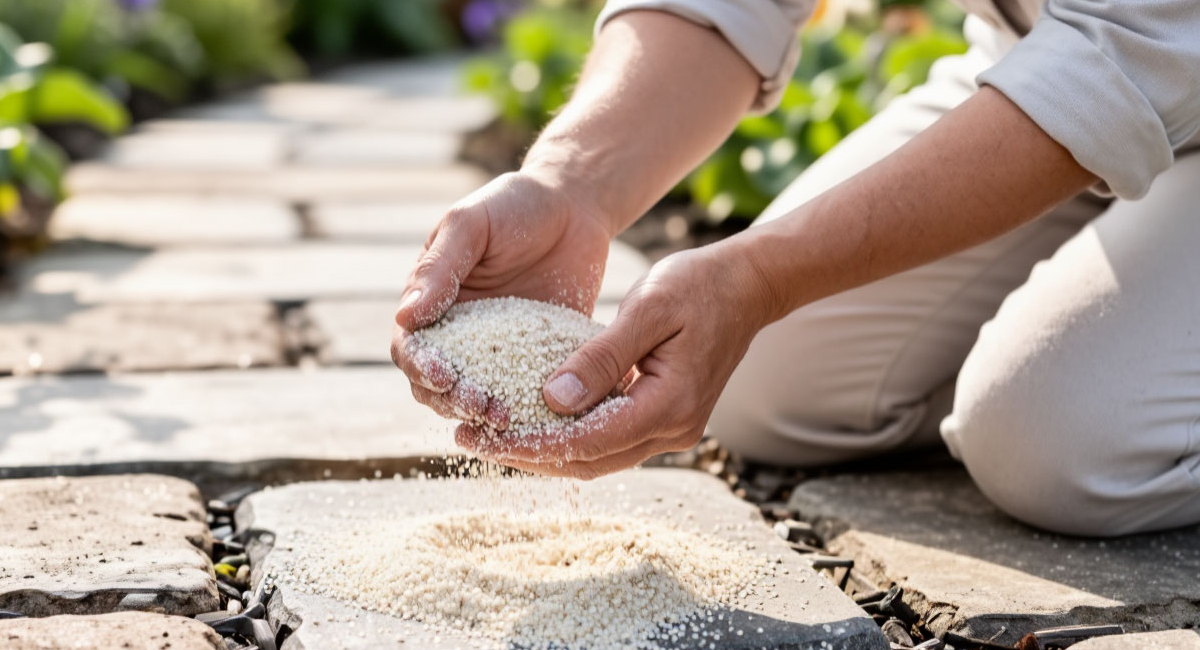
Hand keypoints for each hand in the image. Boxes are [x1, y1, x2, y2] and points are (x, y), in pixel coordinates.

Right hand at [391, 170, 612, 429]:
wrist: (573, 206)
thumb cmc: (512, 206)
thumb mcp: (470, 226)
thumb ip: (439, 268)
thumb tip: (405, 318)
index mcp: (430, 305)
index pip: (410, 350)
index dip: (420, 368)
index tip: (443, 376)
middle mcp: (459, 336)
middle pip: (437, 386)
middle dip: (452, 401)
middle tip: (481, 405)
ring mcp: (498, 352)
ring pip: (477, 398)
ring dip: (485, 414)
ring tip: (508, 418)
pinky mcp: (537, 359)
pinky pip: (527, 393)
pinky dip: (529, 410)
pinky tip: (541, 419)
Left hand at [454, 242, 773, 477]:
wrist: (748, 285)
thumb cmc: (698, 286)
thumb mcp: (646, 310)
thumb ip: (602, 358)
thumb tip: (553, 401)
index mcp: (669, 406)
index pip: (588, 441)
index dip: (533, 444)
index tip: (484, 437)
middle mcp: (673, 430)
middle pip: (589, 461)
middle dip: (528, 456)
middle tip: (471, 441)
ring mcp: (672, 429)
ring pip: (597, 456)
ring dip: (545, 450)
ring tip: (490, 436)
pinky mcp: (665, 418)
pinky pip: (609, 438)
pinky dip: (569, 435)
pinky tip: (532, 419)